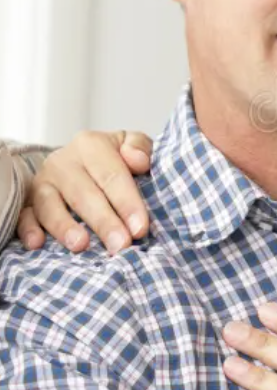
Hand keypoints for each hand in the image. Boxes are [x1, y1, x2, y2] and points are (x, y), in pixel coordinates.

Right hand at [18, 130, 153, 254]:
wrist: (84, 161)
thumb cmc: (115, 157)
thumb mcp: (132, 144)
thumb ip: (140, 147)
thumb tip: (138, 161)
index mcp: (91, 145)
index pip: (111, 176)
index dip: (127, 203)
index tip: (140, 228)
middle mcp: (62, 162)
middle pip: (84, 194)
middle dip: (104, 222)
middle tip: (120, 245)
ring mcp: (42, 182)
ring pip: (51, 206)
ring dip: (65, 227)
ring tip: (81, 245)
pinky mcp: (27, 201)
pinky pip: (23, 216)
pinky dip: (29, 229)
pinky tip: (38, 244)